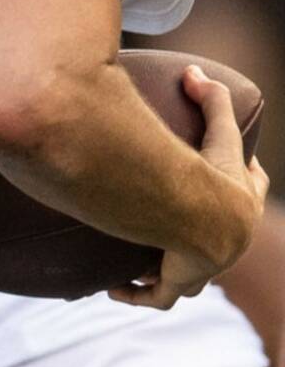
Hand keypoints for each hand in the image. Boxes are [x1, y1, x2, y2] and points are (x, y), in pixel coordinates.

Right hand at [112, 65, 270, 308]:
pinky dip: (138, 294)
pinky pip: (159, 296)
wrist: (202, 215)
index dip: (240, 178)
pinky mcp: (181, 282)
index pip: (251, 186)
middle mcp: (231, 240)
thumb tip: (194, 70)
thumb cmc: (209, 175)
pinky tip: (116, 288)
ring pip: (191, 274)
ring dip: (170, 272)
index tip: (214, 172)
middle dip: (204, 234)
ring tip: (141, 264)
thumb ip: (211, 98)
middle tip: (169, 224)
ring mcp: (206, 266)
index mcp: (244, 202)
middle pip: (224, 238)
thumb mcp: (217, 132)